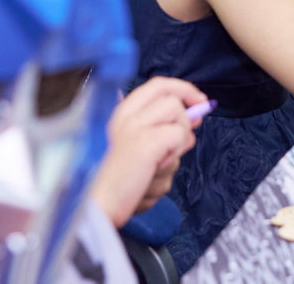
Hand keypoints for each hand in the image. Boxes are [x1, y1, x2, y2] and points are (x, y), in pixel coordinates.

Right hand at [87, 77, 206, 226]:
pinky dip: (173, 160)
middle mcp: (126, 116)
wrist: (95, 207)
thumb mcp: (136, 148)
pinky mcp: (146, 142)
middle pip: (173, 100)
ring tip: (152, 169)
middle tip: (184, 142)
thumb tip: (194, 117)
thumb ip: (160, 129)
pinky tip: (152, 173)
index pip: (158, 85)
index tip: (198, 101)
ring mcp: (135, 127)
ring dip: (176, 151)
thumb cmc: (115, 183)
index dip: (183, 90)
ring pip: (180, 123)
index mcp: (121, 114)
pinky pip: (178, 139)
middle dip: (186, 122)